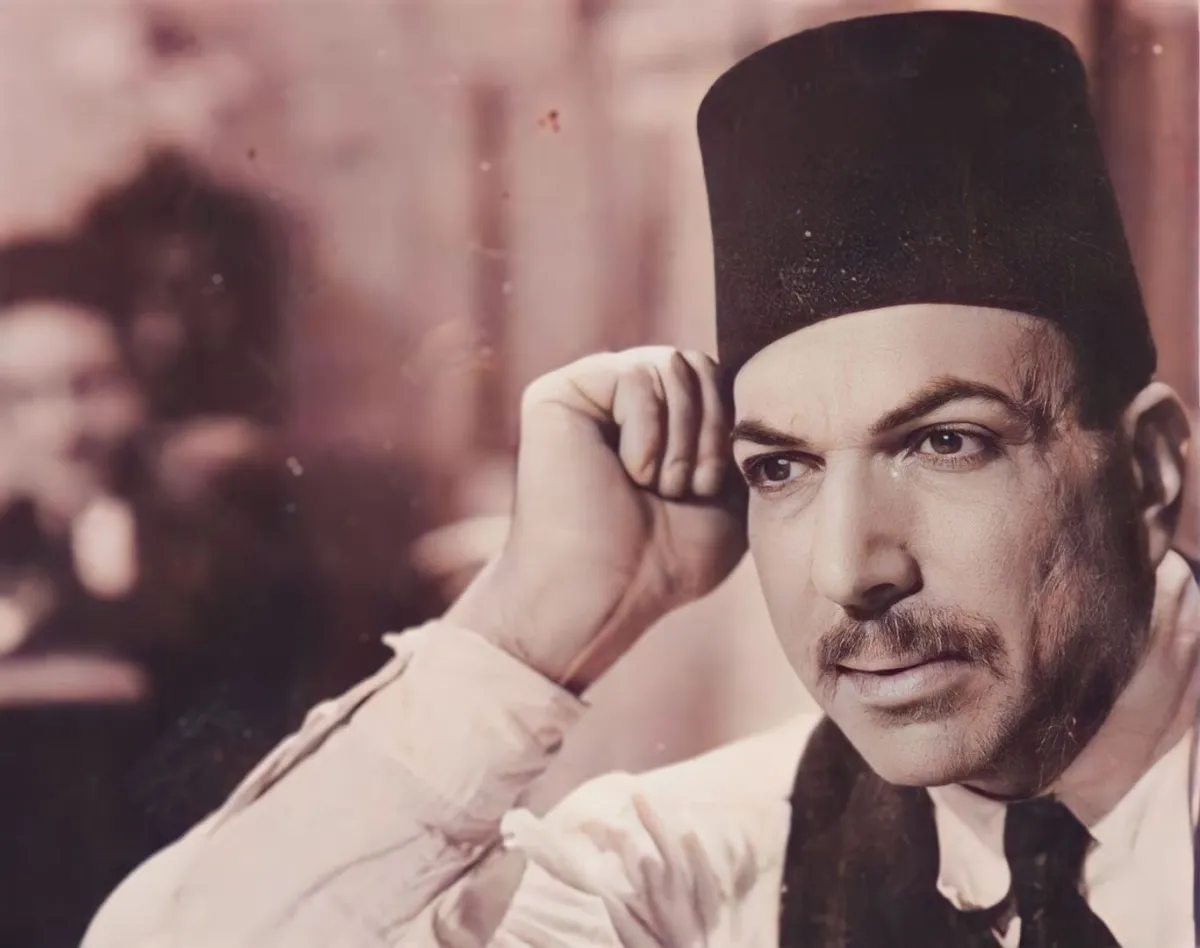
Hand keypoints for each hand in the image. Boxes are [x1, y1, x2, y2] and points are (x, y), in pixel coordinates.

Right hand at [447, 347, 746, 690]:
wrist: (606, 597)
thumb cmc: (666, 562)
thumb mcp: (730, 493)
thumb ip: (735, 434)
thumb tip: (749, 378)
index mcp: (656, 419)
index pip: (716, 378)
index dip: (730, 430)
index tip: (711, 490)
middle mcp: (618, 400)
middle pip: (697, 363)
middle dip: (709, 432)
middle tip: (687, 489)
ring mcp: (586, 395)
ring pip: (671, 365)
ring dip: (680, 441)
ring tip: (657, 487)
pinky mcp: (556, 395)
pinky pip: (634, 374)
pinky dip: (647, 432)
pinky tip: (628, 473)